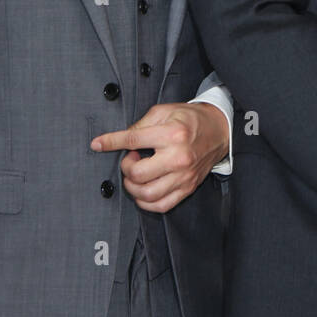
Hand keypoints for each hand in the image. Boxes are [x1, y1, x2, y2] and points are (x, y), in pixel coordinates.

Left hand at [91, 101, 228, 212]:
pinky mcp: (188, 188)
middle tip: (130, 159)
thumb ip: (141, 125)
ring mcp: (184, 176)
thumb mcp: (164, 111)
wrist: (219, 130)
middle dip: (126, 168)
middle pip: (139, 174)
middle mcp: (179, 157)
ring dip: (133, 187)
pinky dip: (146, 202)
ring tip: (136, 174)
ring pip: (148, 194)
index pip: (133, 141)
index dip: (111, 142)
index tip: (98, 144)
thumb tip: (120, 140)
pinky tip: (143, 190)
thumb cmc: (191, 119)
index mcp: (172, 134)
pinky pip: (161, 205)